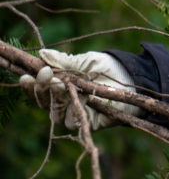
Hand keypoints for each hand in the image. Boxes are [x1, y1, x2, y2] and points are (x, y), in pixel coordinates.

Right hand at [19, 49, 137, 130]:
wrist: (131, 77)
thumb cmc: (107, 68)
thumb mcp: (84, 61)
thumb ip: (63, 61)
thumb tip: (43, 54)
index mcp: (59, 88)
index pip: (38, 91)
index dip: (30, 86)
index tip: (26, 76)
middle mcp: (64, 103)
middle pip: (44, 104)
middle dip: (42, 90)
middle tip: (46, 76)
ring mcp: (75, 114)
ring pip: (55, 114)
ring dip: (57, 98)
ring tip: (62, 84)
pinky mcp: (88, 124)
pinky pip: (74, 120)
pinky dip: (76, 107)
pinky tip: (82, 95)